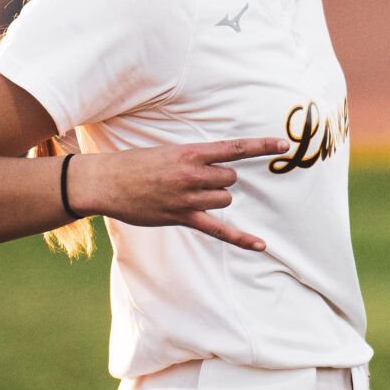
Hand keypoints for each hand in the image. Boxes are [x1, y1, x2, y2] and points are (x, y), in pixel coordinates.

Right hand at [69, 138, 288, 250]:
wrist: (106, 182)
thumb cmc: (135, 164)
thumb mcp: (168, 151)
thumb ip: (194, 159)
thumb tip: (218, 169)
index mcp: (190, 153)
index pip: (235, 148)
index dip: (262, 145)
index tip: (284, 144)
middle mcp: (192, 175)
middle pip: (231, 179)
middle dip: (221, 180)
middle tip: (196, 179)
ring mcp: (188, 198)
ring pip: (225, 200)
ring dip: (215, 198)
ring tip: (188, 194)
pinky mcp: (182, 218)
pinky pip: (219, 230)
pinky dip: (241, 238)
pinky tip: (260, 244)